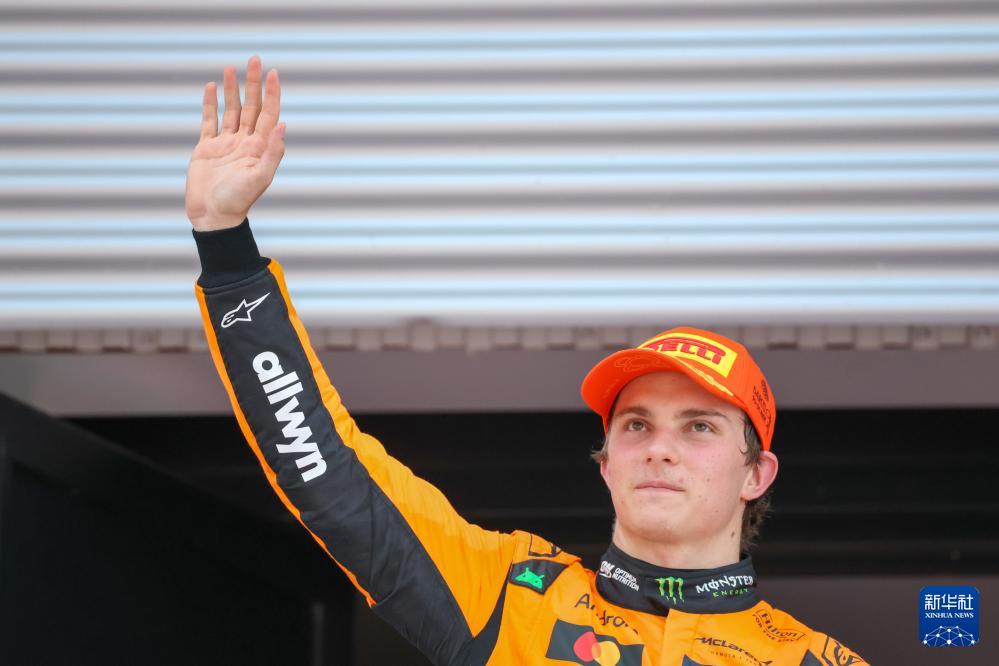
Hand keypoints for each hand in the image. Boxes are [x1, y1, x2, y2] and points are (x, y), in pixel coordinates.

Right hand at [185, 55, 285, 230]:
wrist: (214, 217)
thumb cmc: (239, 200)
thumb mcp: (260, 177)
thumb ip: (273, 152)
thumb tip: (283, 125)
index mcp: (260, 147)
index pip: (269, 114)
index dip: (272, 93)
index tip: (273, 73)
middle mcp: (245, 142)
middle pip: (251, 106)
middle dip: (253, 83)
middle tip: (254, 59)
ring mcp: (226, 144)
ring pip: (231, 110)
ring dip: (232, 89)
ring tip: (231, 68)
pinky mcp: (207, 149)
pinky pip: (209, 121)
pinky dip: (210, 104)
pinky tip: (211, 88)